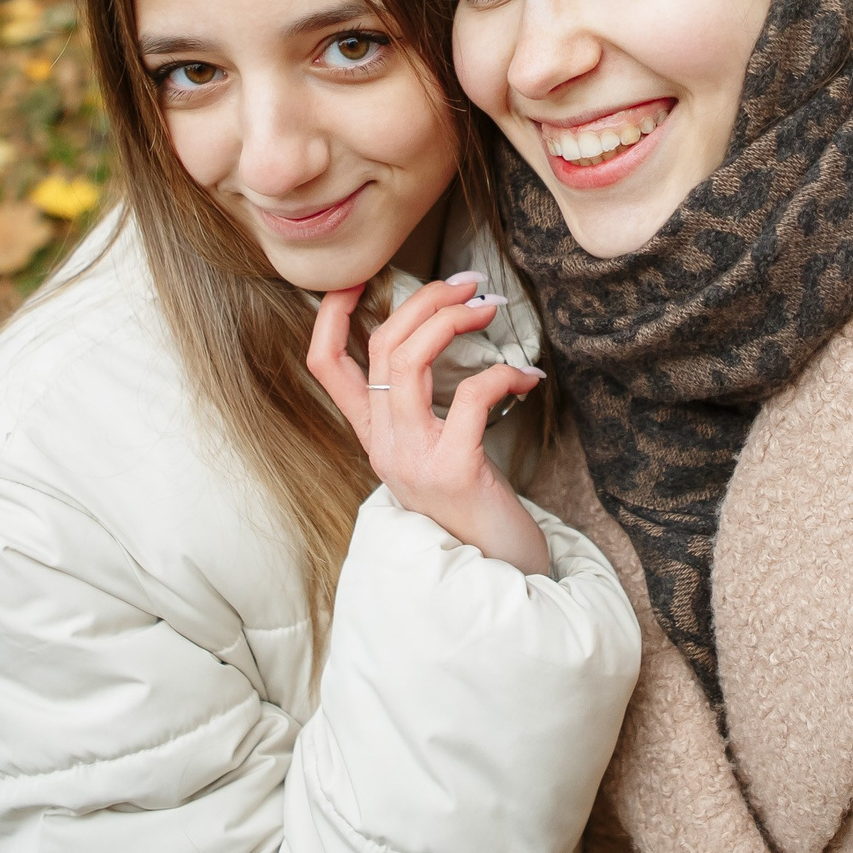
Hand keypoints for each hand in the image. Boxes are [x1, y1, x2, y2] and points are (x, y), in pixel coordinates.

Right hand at [305, 272, 551, 575]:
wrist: (499, 576)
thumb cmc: (475, 506)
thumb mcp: (435, 452)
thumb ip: (425, 408)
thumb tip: (446, 337)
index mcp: (373, 436)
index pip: (324, 365)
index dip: (331, 314)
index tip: (360, 276)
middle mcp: (383, 445)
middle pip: (380, 345)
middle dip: (424, 299)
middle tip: (468, 283)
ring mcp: (413, 459)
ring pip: (408, 360)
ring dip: (452, 319)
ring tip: (489, 306)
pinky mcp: (453, 470)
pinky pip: (470, 397)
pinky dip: (503, 373)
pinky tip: (528, 378)